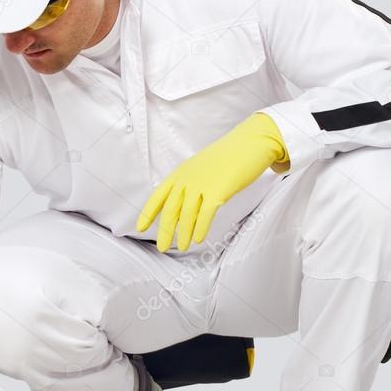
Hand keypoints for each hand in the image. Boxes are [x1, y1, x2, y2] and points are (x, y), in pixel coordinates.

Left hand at [135, 112, 289, 251]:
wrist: (251, 142)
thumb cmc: (230, 156)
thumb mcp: (203, 167)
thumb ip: (192, 184)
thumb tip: (185, 208)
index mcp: (182, 172)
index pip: (159, 195)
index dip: (148, 213)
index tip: (139, 227)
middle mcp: (188, 178)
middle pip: (171, 209)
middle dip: (165, 230)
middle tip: (162, 247)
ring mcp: (203, 183)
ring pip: (187, 214)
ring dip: (184, 233)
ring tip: (182, 247)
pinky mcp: (219, 190)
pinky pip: (206, 214)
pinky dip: (200, 228)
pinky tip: (198, 239)